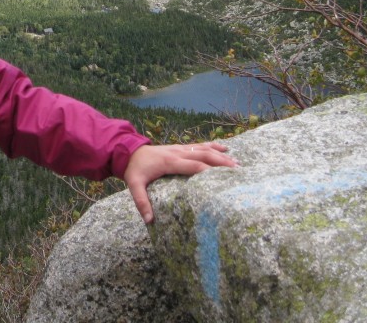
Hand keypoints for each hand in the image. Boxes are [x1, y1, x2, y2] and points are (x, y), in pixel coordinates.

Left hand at [123, 142, 237, 223]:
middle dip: (220, 162)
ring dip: (221, 154)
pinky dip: (213, 145)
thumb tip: (149, 220)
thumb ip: (141, 202)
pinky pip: (200, 145)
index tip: (223, 178)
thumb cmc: (134, 170)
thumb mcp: (134, 186)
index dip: (208, 170)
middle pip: (203, 155)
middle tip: (237, 170)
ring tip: (237, 162)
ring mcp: (180, 148)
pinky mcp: (181, 147)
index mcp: (169, 162)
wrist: (129, 151)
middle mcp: (177, 152)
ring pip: (204, 149)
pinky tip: (226, 147)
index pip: (192, 166)